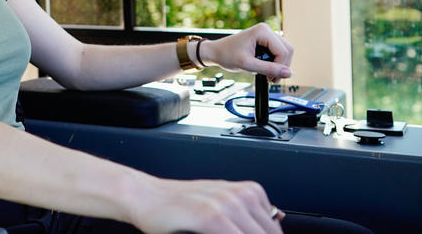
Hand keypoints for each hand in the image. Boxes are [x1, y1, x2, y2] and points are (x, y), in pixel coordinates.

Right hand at [131, 177, 283, 233]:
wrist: (144, 196)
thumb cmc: (178, 203)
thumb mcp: (219, 203)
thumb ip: (247, 215)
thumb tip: (277, 221)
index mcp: (248, 192)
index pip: (275, 230)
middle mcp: (240, 195)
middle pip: (269, 233)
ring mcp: (226, 205)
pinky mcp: (210, 216)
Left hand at [199, 23, 293, 81]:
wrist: (216, 52)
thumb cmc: (226, 55)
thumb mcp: (247, 64)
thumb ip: (268, 69)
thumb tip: (289, 73)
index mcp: (262, 31)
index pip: (283, 51)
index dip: (281, 67)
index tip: (272, 78)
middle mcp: (266, 30)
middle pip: (287, 50)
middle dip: (282, 67)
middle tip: (271, 79)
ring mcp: (266, 35)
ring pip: (285, 51)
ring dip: (279, 65)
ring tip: (268, 75)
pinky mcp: (265, 41)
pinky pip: (278, 52)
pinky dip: (276, 62)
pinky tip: (267, 69)